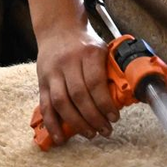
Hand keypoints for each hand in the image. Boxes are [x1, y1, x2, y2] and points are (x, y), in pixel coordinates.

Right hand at [35, 24, 118, 144]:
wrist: (58, 28)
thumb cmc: (83, 42)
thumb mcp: (100, 49)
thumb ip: (108, 70)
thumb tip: (124, 97)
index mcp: (87, 53)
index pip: (95, 82)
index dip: (105, 103)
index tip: (114, 117)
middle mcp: (67, 62)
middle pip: (79, 95)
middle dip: (93, 117)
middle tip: (105, 130)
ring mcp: (52, 72)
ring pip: (62, 102)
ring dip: (76, 123)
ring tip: (90, 133)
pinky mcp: (42, 81)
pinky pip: (45, 105)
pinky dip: (52, 124)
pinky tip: (60, 137)